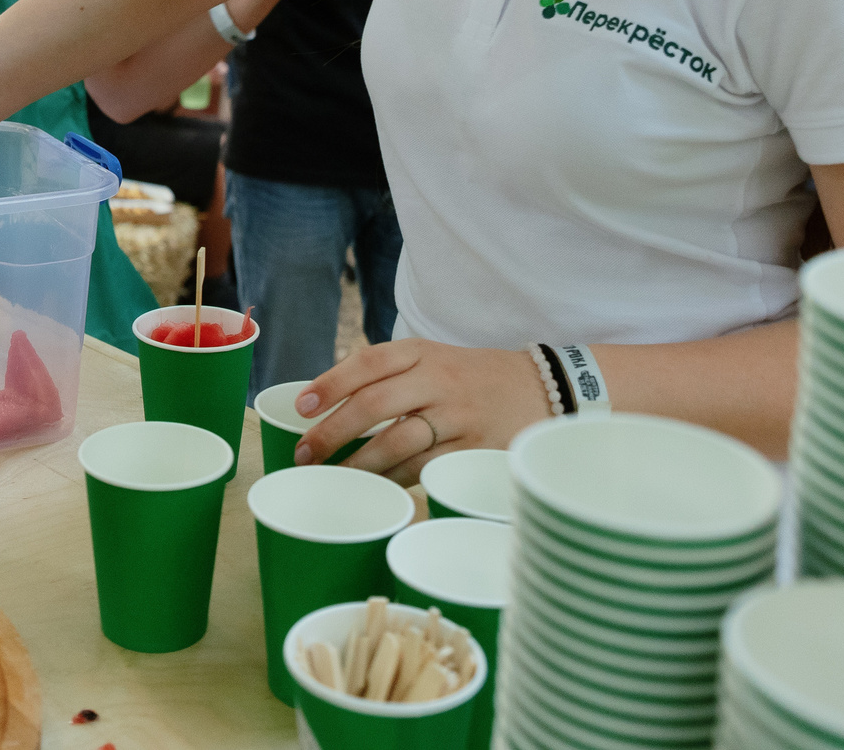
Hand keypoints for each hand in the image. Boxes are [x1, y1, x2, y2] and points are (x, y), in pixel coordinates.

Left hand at [292, 339, 552, 483]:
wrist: (541, 388)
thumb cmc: (470, 378)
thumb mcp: (433, 360)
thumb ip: (388, 376)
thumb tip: (327, 405)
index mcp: (422, 353)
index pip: (368, 362)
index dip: (331, 383)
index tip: (302, 406)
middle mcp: (437, 381)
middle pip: (375, 404)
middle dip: (334, 432)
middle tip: (305, 453)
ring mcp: (456, 416)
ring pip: (397, 443)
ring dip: (359, 465)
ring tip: (332, 478)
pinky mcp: (472, 449)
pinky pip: (424, 469)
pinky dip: (395, 481)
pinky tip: (374, 490)